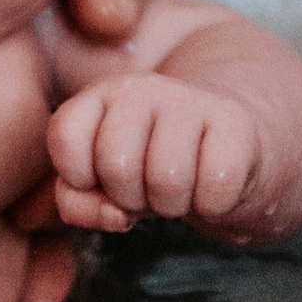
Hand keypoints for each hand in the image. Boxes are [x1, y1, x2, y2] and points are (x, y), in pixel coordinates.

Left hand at [46, 72, 268, 233]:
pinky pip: (215, 189)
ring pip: (168, 179)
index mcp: (98, 95)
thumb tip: (115, 214)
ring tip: (179, 187)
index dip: (81, 178)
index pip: (65, 137)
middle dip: (130, 197)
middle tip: (147, 188)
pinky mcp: (235, 122)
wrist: (225, 146)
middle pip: (117, 165)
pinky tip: (211, 186)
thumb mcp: (99, 185)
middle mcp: (142, 88)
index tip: (102, 179)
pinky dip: (212, 205)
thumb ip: (76, 202)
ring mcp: (190, 100)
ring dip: (173, 204)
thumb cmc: (150, 167)